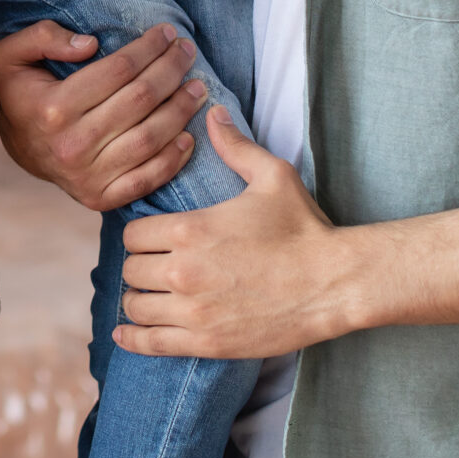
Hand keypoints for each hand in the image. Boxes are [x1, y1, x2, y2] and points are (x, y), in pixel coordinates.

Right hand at [0, 22, 207, 212]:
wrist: (19, 150)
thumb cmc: (23, 94)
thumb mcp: (11, 56)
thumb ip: (41, 37)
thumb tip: (89, 44)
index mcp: (53, 108)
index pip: (118, 70)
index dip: (148, 48)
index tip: (166, 32)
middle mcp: (72, 145)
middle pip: (140, 100)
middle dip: (171, 70)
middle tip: (187, 51)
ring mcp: (87, 176)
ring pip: (150, 138)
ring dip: (181, 110)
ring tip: (197, 87)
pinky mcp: (100, 198)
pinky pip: (147, 179)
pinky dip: (174, 159)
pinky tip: (189, 135)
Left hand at [114, 108, 348, 358]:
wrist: (334, 283)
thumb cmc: (303, 228)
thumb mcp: (272, 176)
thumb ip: (234, 146)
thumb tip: (212, 114)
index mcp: (190, 229)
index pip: (132, 234)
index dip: (141, 234)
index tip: (153, 237)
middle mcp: (183, 270)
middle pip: (131, 269)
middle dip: (142, 264)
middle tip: (156, 264)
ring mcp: (193, 310)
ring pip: (135, 305)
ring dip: (139, 298)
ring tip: (151, 294)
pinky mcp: (206, 342)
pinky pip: (150, 343)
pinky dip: (132, 338)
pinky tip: (124, 332)